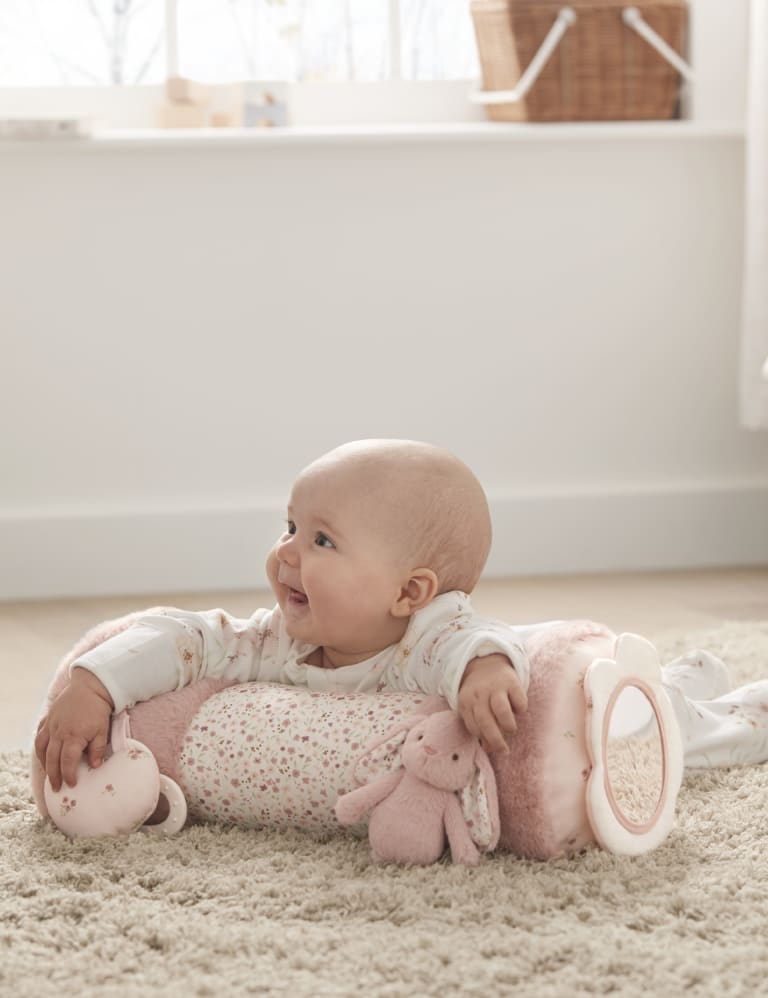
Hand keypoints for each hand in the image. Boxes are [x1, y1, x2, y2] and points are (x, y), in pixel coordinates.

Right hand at [34, 668, 113, 791]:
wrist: (90, 686)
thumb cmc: (98, 709)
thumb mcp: (102, 730)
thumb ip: (98, 749)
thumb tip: (95, 767)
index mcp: (73, 736)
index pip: (67, 762)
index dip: (68, 775)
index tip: (72, 784)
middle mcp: (59, 732)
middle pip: (52, 759)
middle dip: (54, 776)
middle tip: (56, 787)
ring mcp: (51, 725)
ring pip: (41, 748)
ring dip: (44, 763)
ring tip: (49, 774)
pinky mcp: (48, 718)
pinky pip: (39, 735)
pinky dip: (40, 747)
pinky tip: (43, 754)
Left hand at [457, 653, 527, 753]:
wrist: (488, 662)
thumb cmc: (481, 694)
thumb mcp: (474, 707)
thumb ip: (479, 727)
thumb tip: (489, 749)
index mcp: (466, 701)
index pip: (473, 726)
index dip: (482, 737)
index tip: (490, 743)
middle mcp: (479, 693)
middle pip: (485, 721)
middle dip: (495, 740)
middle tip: (503, 750)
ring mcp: (495, 687)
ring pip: (501, 711)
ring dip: (508, 725)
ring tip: (511, 729)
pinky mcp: (512, 682)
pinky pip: (519, 701)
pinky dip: (520, 709)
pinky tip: (517, 709)